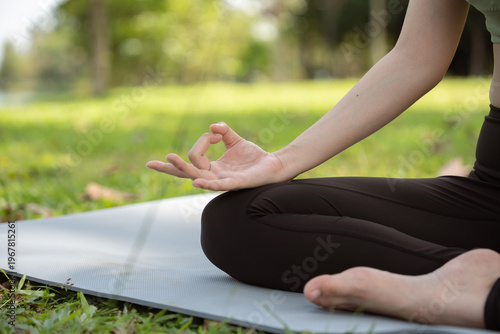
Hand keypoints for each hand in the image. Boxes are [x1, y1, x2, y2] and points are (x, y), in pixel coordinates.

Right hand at [146, 122, 287, 190]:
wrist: (274, 165)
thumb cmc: (254, 157)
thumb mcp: (236, 141)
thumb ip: (224, 132)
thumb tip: (212, 127)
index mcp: (212, 168)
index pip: (193, 157)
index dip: (202, 141)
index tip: (216, 134)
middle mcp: (213, 176)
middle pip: (186, 172)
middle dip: (170, 167)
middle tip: (151, 163)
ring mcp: (222, 181)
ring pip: (198, 176)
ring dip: (183, 168)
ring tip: (170, 160)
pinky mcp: (235, 184)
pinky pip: (218, 185)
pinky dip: (207, 183)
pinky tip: (196, 181)